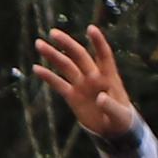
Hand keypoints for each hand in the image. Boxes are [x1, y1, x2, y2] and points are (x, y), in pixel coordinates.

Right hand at [29, 25, 138, 142]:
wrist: (113, 129)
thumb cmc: (121, 119)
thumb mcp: (120, 115)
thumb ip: (111, 106)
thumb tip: (100, 98)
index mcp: (109, 77)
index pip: (104, 55)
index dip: (98, 42)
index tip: (91, 28)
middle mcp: (93, 76)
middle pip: (79, 56)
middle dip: (67, 44)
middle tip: (53, 33)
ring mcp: (81, 84)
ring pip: (66, 66)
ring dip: (53, 55)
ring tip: (39, 44)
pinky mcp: (72, 95)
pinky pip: (58, 84)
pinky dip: (48, 77)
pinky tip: (36, 68)